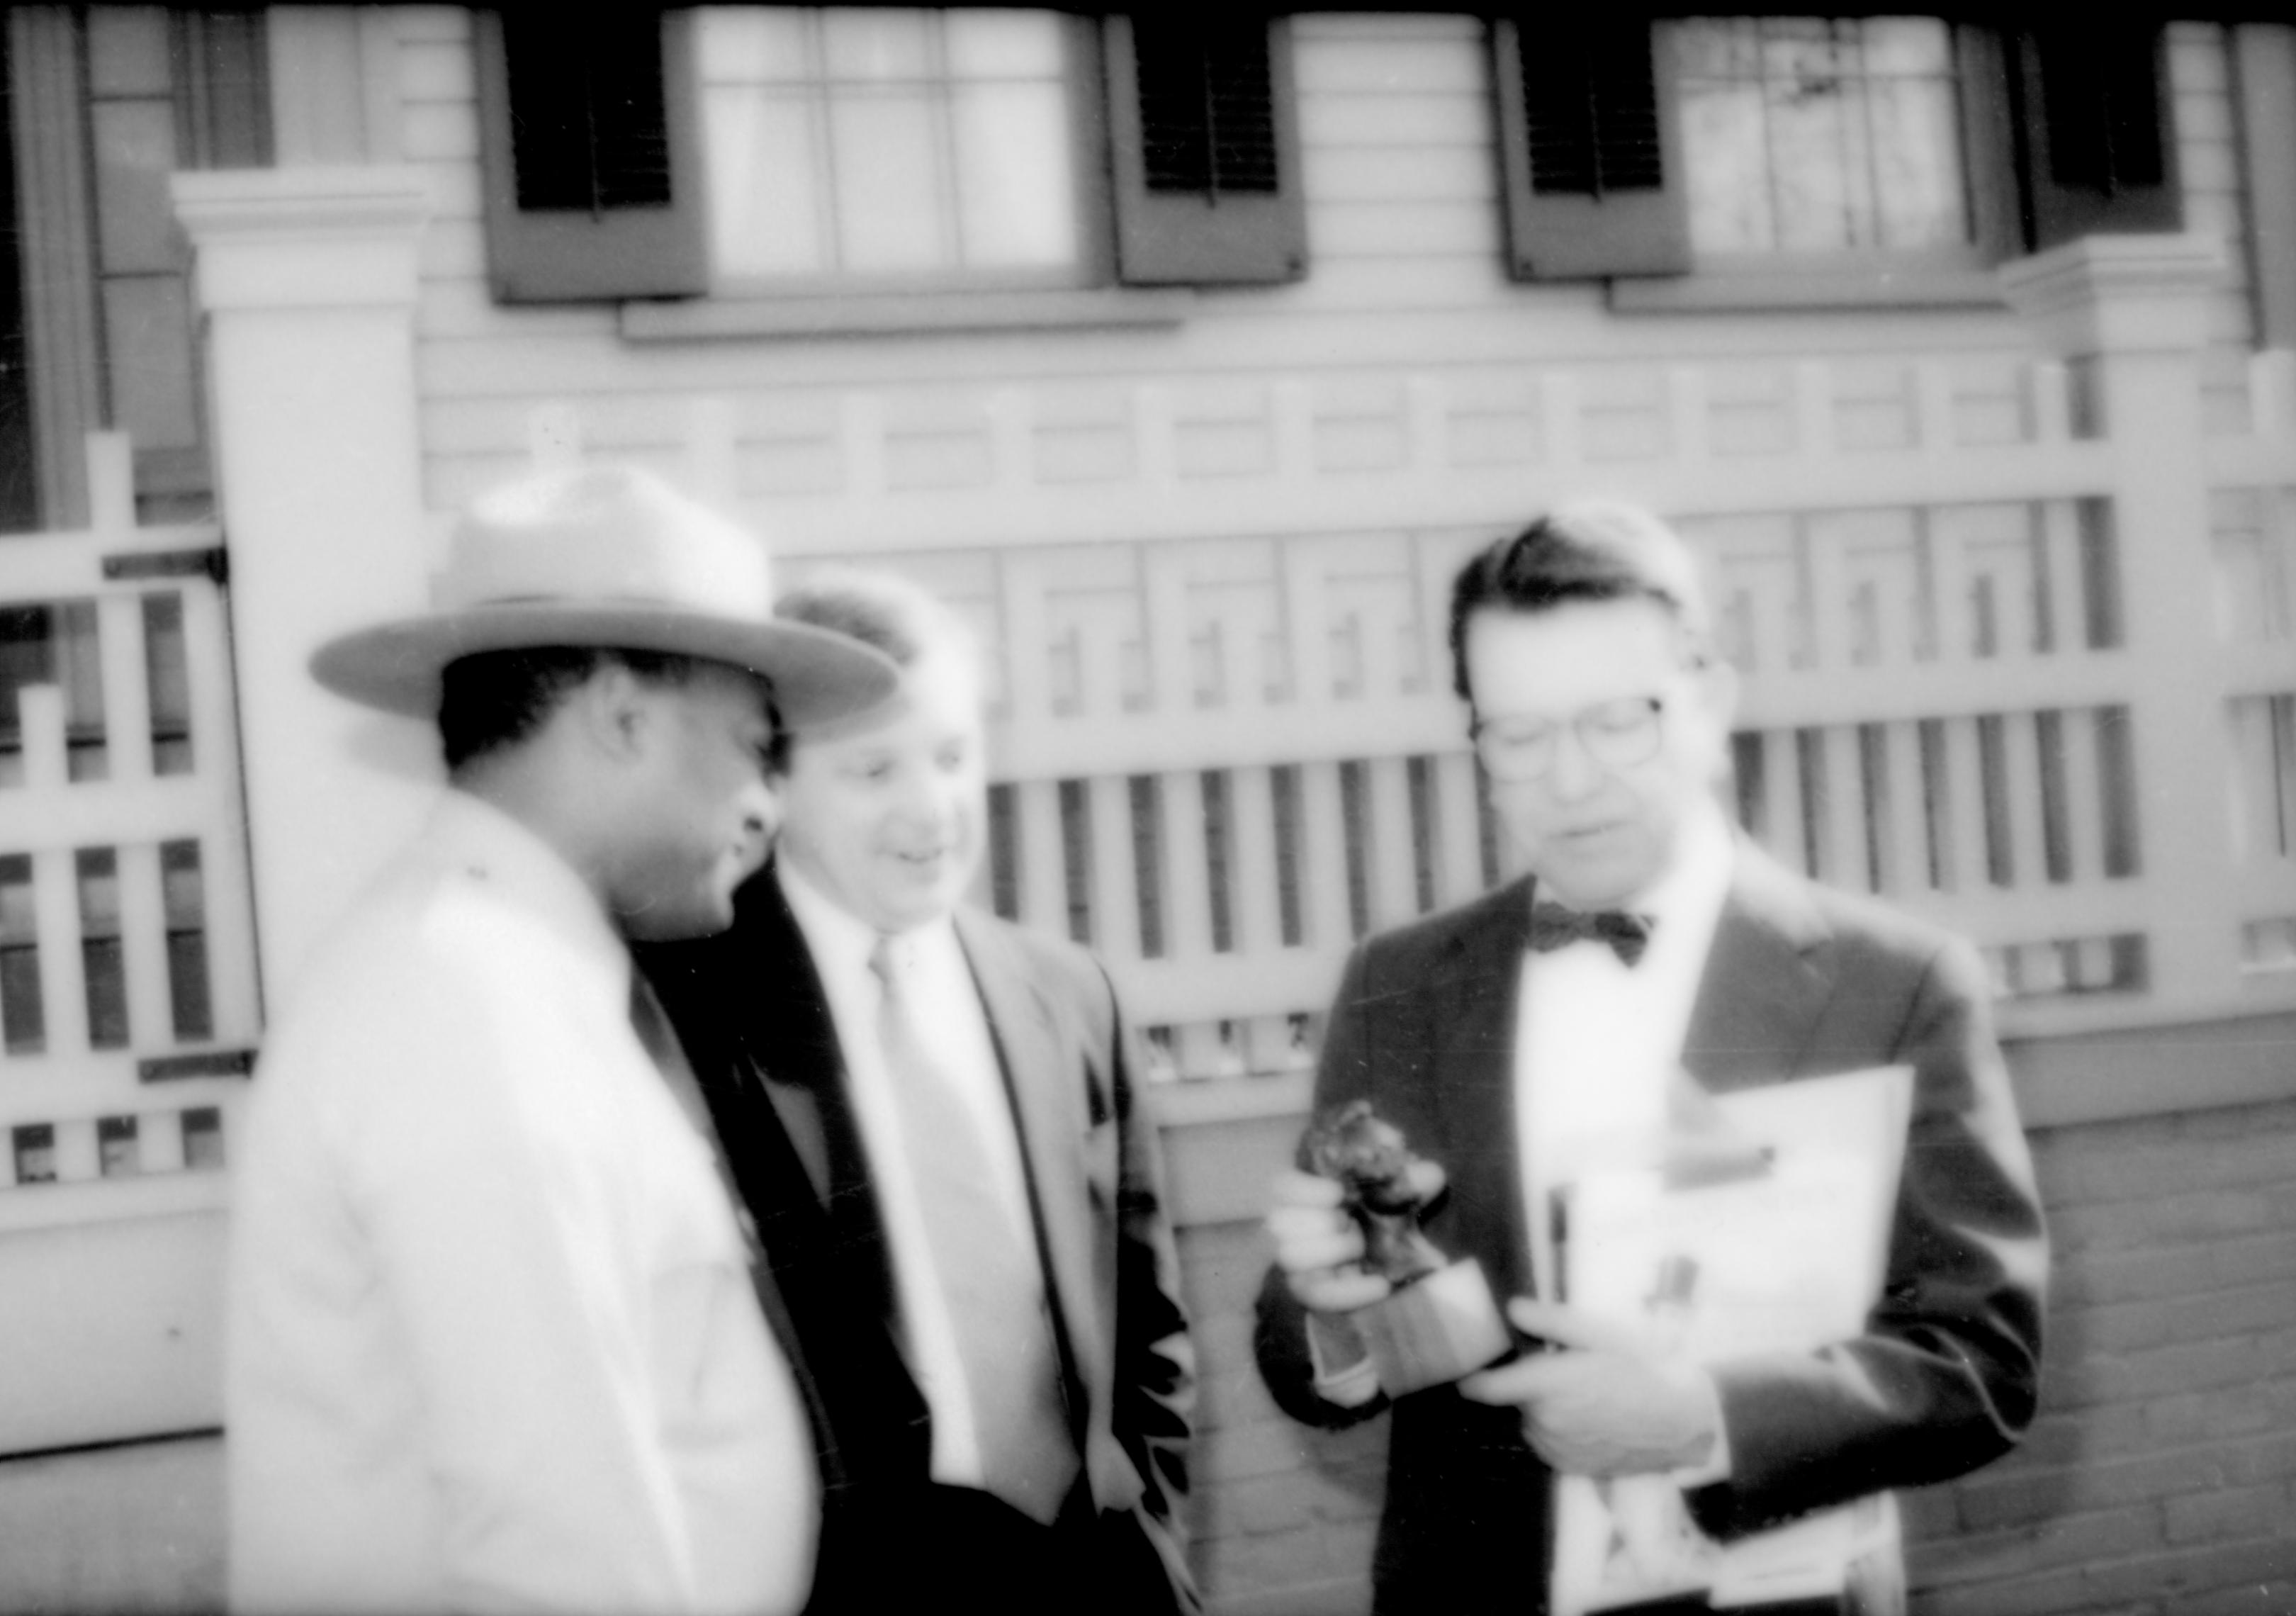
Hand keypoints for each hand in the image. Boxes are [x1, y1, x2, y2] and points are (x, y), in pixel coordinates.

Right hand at [1264, 1160, 1444, 1315]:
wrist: (1388, 1268)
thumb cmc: (1384, 1219)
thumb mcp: (1402, 1193)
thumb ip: (1414, 1176)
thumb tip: (1421, 1168)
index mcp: (1306, 1195)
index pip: (1282, 1187)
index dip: (1304, 1190)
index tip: (1338, 1194)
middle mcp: (1292, 1228)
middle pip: (1279, 1222)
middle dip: (1320, 1221)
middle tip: (1349, 1223)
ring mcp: (1298, 1263)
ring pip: (1289, 1255)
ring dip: (1330, 1250)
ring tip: (1359, 1249)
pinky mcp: (1311, 1293)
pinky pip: (1318, 1295)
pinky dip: (1350, 1291)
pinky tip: (1380, 1285)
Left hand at [1457, 1299, 1721, 1477]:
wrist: (1678, 1424)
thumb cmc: (1638, 1370)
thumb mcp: (1598, 1334)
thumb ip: (1550, 1322)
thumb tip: (1511, 1309)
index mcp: (1543, 1386)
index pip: (1483, 1388)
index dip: (1472, 1377)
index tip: (1468, 1368)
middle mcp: (1542, 1422)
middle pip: (1513, 1400)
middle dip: (1528, 1385)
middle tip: (1565, 1373)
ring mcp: (1554, 1450)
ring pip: (1531, 1422)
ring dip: (1543, 1410)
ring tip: (1585, 1398)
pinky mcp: (1568, 1468)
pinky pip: (1548, 1444)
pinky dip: (1558, 1432)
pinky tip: (1591, 1421)